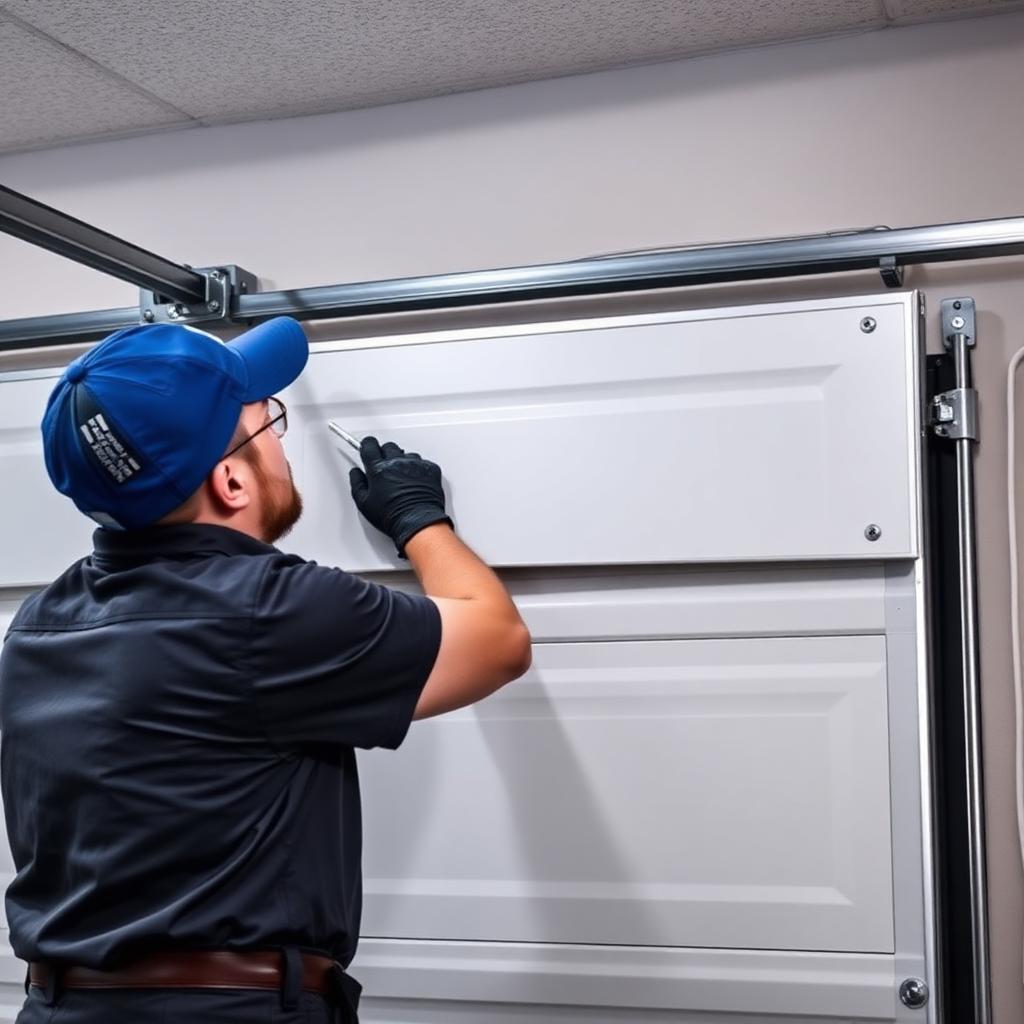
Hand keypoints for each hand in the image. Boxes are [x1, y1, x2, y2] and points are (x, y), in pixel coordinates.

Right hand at [349, 437, 452, 556]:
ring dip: (402, 462)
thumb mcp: (364, 503)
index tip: (367, 449)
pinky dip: (418, 470)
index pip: (369, 444)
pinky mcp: (430, 469)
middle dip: (384, 455)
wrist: (418, 524)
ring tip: (402, 480)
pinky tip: (415, 483)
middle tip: (385, 470)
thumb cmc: (392, 516)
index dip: (367, 446)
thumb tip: (356, 473)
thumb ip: (357, 483)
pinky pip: (422, 463)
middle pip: (388, 446)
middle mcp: (397, 462)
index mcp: (378, 469)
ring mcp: (415, 464)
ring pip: (406, 454)